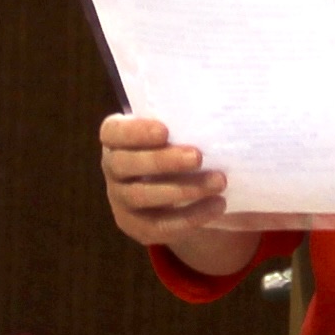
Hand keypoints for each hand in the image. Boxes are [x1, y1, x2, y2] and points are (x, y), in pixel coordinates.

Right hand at [98, 114, 263, 275]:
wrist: (174, 191)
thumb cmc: (176, 148)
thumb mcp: (175, 133)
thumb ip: (185, 122)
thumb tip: (222, 107)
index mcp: (117, 139)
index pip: (112, 132)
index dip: (135, 132)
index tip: (165, 130)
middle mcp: (113, 169)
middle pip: (125, 165)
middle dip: (163, 161)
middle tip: (198, 156)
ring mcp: (121, 200)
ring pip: (143, 196)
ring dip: (183, 189)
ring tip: (218, 181)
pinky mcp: (137, 226)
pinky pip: (160, 225)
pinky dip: (191, 217)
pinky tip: (217, 205)